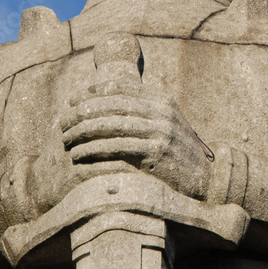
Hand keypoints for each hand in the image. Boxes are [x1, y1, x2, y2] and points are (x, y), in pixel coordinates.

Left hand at [60, 79, 211, 199]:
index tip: (71, 101)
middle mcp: (161, 111)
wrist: (205, 179)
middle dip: (82, 113)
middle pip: (112, 105)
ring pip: (111, 125)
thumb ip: (143, 111)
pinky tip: (79, 154)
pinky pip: (117, 147)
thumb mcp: (165, 124)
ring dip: (84, 132)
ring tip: (66, 139)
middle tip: (62, 122)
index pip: (120, 88)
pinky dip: (94, 150)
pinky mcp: (156, 153)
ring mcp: (160, 131)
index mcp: (161, 100)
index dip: (92, 93)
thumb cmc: (177, 153)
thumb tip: (108, 101)